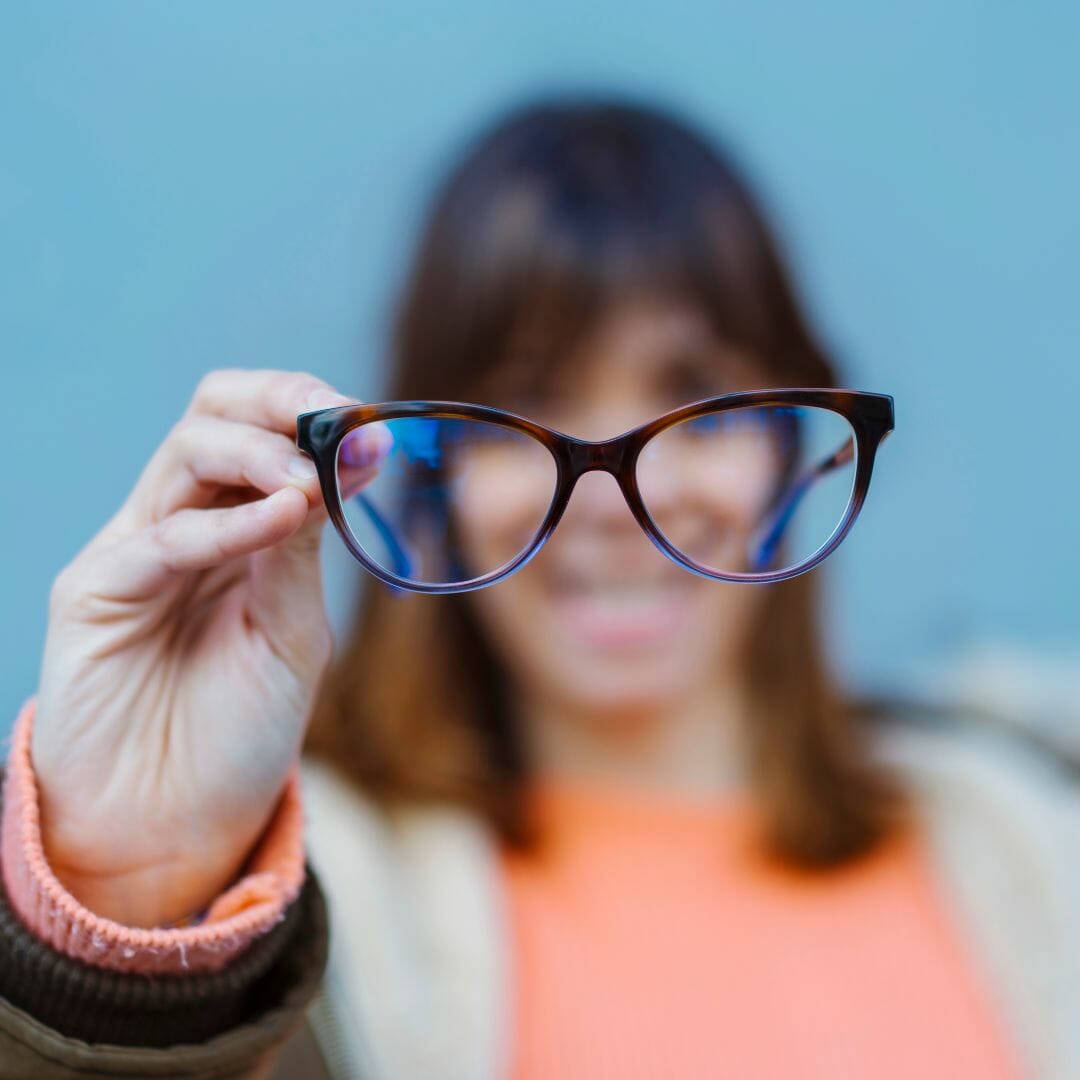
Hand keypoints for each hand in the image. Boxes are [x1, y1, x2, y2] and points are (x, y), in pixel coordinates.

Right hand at [32, 369, 376, 925]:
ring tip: (309, 478)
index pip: (265, 436)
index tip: (373, 426)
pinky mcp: (96, 591)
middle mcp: (187, 526)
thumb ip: (302, 552)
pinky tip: (282, 516)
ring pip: (186, 453)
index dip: (315, 418)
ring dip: (258, 452)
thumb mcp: (292, 633)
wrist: (176, 825)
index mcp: (240, 532)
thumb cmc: (240, 734)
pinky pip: (164, 537)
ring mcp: (138, 552)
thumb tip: (337, 463)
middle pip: (214, 416)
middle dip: (275, 400)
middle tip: (330, 412)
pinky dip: (229, 524)